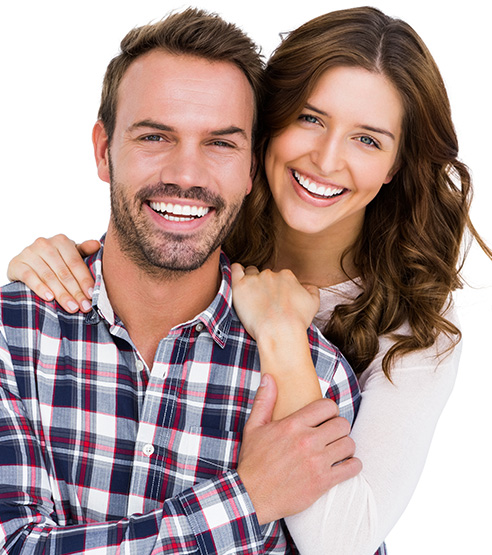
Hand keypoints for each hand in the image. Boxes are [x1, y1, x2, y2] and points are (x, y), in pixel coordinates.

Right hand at [7, 234, 98, 312]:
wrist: (26, 261)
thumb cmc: (54, 259)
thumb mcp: (70, 254)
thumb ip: (84, 250)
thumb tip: (97, 244)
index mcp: (61, 241)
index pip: (76, 263)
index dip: (85, 280)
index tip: (92, 295)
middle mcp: (45, 244)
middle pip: (64, 272)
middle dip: (75, 292)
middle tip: (84, 307)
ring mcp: (29, 253)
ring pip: (49, 277)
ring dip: (61, 294)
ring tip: (71, 307)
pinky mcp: (17, 264)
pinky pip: (30, 277)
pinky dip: (40, 288)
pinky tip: (49, 298)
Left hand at [231, 263, 319, 339]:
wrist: (280, 331)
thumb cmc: (297, 321)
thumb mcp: (313, 304)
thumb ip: (311, 290)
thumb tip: (307, 286)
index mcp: (287, 276)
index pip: (280, 277)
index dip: (277, 289)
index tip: (275, 300)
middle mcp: (271, 274)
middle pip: (265, 275)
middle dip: (264, 286)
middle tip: (263, 303)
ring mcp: (255, 279)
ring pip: (250, 272)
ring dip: (251, 280)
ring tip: (250, 295)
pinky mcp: (240, 286)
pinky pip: (235, 269)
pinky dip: (236, 271)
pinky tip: (238, 278)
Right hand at [237, 375, 361, 524]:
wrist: (251, 495)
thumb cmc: (253, 460)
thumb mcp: (253, 427)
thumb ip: (264, 400)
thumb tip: (269, 377)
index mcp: (293, 424)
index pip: (327, 406)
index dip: (330, 410)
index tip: (326, 417)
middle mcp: (307, 441)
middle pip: (342, 424)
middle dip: (339, 427)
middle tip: (332, 434)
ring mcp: (317, 462)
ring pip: (349, 444)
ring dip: (346, 446)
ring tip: (337, 449)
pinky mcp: (323, 482)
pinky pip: (351, 468)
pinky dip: (352, 465)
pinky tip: (344, 465)